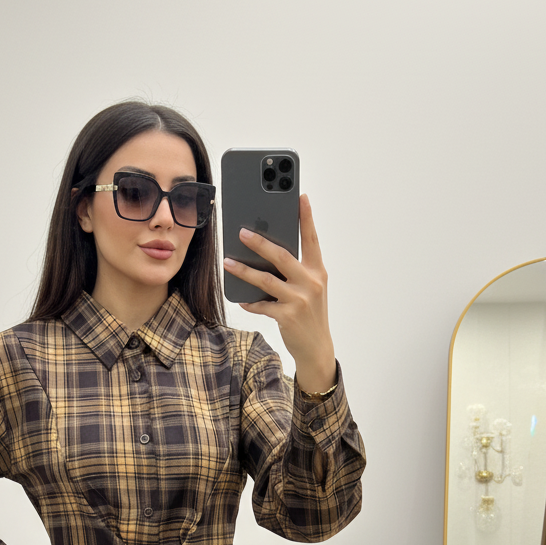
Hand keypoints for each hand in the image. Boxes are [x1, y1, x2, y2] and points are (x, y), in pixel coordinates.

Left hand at [223, 193, 335, 392]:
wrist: (316, 348)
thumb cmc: (309, 313)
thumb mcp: (310, 289)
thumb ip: (295, 271)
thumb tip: (266, 253)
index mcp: (317, 271)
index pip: (311, 239)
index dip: (306, 217)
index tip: (301, 196)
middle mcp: (311, 282)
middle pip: (281, 256)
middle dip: (260, 243)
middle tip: (241, 232)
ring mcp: (300, 300)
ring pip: (266, 280)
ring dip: (244, 270)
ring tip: (228, 262)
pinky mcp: (288, 317)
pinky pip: (262, 305)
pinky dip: (250, 301)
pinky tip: (241, 298)